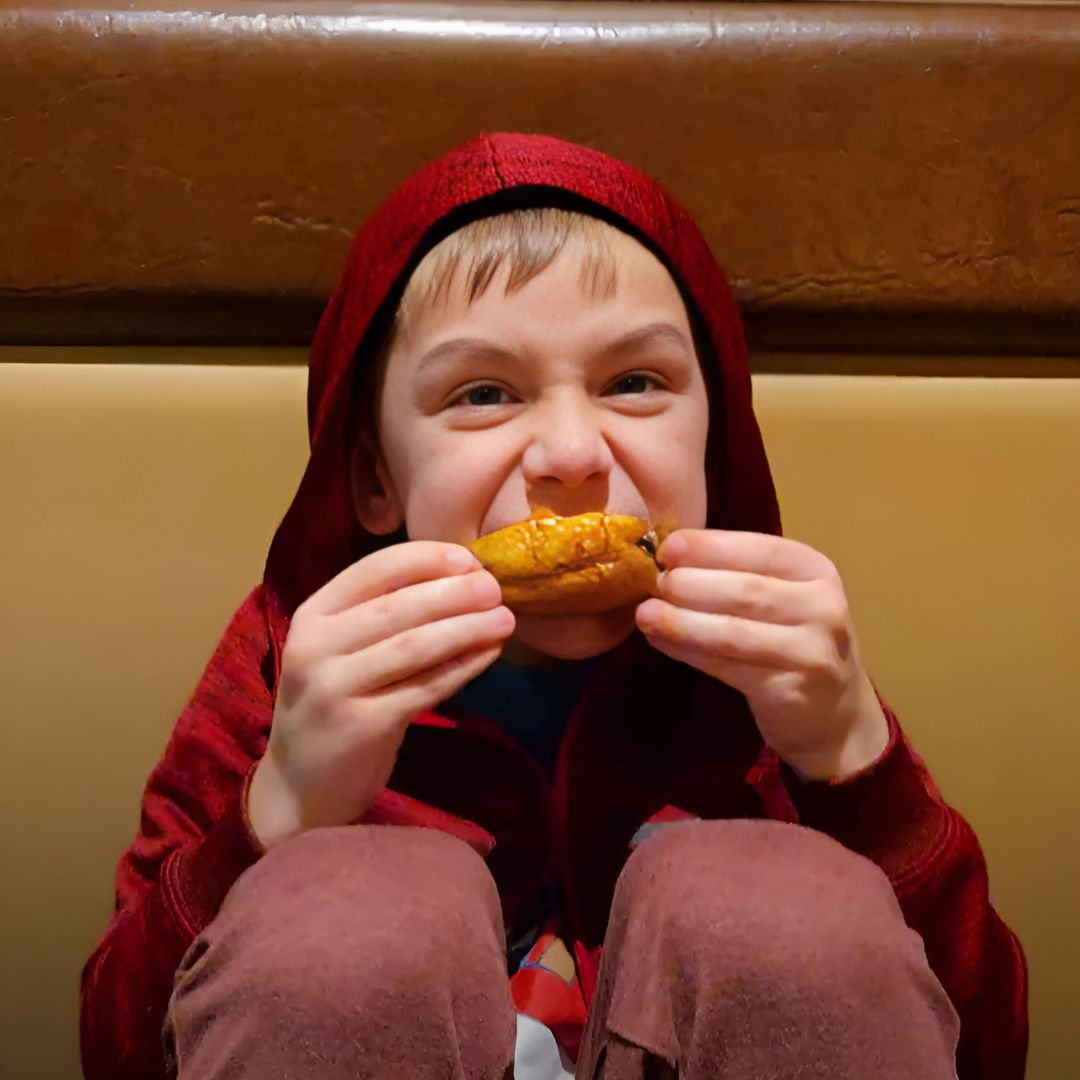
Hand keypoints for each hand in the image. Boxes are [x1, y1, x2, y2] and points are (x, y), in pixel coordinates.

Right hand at [248, 542, 514, 848]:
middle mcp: (315, 646)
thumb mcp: (343, 649)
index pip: (374, 569)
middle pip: (399, 607)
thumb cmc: (337, 703)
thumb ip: (386, 614)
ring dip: (467, 628)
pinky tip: (489, 654)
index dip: (427, 559)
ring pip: (415, 646)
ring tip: (505, 619)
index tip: (470, 560)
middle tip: (496, 588)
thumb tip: (464, 578)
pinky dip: (462, 667)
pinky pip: (424, 688)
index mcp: (313, 614)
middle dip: (455, 593)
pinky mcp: (361, 726)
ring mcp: (333, 687)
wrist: (302, 784)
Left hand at [635, 529, 888, 780]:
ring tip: (645, 615)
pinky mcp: (792, 692)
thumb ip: (735, 574)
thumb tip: (666, 560)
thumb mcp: (780, 597)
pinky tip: (662, 642)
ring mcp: (811, 652)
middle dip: (689, 584)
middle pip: (745, 590)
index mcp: (815, 570)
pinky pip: (729, 668)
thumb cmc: (791, 642)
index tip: (666, 548)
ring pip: (733, 632)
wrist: (834, 714)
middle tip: (652, 585)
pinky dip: (689, 653)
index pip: (759, 549)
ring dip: (682, 622)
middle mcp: (822, 606)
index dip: (708, 547)